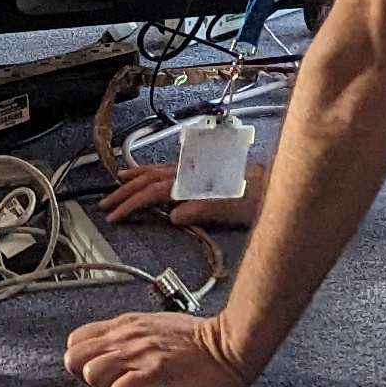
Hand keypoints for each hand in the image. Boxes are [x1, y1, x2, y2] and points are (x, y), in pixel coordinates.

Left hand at [64, 310, 260, 386]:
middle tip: (110, 382)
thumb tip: (108, 347)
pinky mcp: (157, 374)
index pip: (75, 341)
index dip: (81, 359)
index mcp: (126, 325)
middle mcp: (128, 338)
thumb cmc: (197, 339)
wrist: (230, 344)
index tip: (96, 370)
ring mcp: (141, 355)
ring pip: (93, 374)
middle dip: (86, 375)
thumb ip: (128, 334)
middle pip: (75, 359)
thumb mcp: (154, 325)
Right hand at [98, 155, 270, 227]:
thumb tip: (174, 214)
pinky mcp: (204, 174)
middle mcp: (193, 171)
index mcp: (195, 179)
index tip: (114, 215)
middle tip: (105, 204)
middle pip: (151, 178)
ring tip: (118, 181)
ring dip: (136, 177)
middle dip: (125, 191)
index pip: (154, 191)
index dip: (131, 203)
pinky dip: (154, 173)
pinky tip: (152, 176)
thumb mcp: (234, 206)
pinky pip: (170, 171)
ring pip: (158, 171)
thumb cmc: (262, 196)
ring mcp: (198, 171)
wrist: (280, 185)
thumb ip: (203, 208)